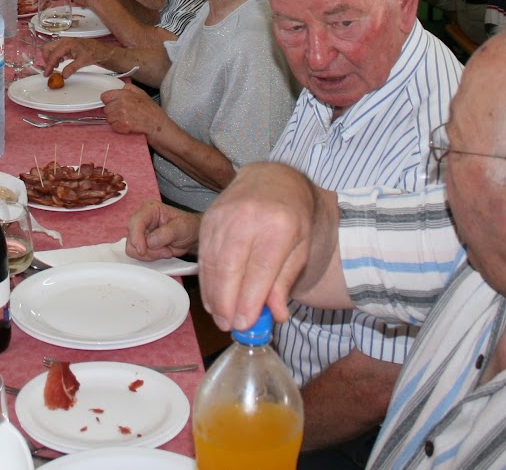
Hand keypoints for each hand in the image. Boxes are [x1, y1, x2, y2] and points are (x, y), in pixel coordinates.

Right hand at [38, 36, 110, 76]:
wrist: (100, 50)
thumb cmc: (93, 52)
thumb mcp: (82, 62)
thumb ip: (71, 68)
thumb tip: (63, 75)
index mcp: (67, 44)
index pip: (53, 54)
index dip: (48, 65)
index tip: (47, 73)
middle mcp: (64, 41)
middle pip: (48, 48)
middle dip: (46, 59)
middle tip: (49, 69)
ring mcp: (65, 43)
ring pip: (51, 48)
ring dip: (50, 58)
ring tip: (55, 67)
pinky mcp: (67, 46)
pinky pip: (56, 50)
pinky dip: (55, 56)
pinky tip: (59, 62)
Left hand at [101, 83, 165, 137]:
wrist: (158, 124)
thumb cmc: (151, 110)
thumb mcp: (142, 93)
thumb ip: (129, 88)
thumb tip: (120, 87)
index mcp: (125, 94)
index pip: (105, 96)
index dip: (109, 101)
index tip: (113, 104)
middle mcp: (122, 104)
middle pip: (106, 109)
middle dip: (112, 112)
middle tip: (122, 114)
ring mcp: (122, 115)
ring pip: (109, 118)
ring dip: (115, 120)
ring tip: (125, 120)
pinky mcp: (124, 126)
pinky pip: (113, 127)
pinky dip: (118, 128)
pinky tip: (126, 126)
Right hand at [127, 201, 200, 260]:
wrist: (192, 236)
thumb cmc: (188, 226)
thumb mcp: (181, 227)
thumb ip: (166, 233)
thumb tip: (150, 242)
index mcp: (150, 209)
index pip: (135, 222)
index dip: (136, 237)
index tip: (143, 251)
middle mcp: (142, 219)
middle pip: (131, 238)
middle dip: (147, 249)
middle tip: (165, 251)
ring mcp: (140, 232)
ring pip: (133, 249)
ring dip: (150, 254)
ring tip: (166, 251)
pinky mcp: (142, 243)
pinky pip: (138, 255)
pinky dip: (150, 257)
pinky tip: (163, 252)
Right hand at [198, 163, 322, 331]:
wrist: (273, 179)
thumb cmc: (291, 216)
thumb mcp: (301, 247)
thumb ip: (286, 280)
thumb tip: (277, 314)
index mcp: (278, 224)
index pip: (260, 268)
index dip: (250, 299)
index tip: (244, 323)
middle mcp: (247, 217)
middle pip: (230, 266)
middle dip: (226, 301)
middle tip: (228, 326)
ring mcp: (223, 216)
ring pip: (213, 263)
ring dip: (213, 294)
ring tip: (220, 317)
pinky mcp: (208, 219)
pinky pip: (204, 255)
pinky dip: (206, 280)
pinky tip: (212, 297)